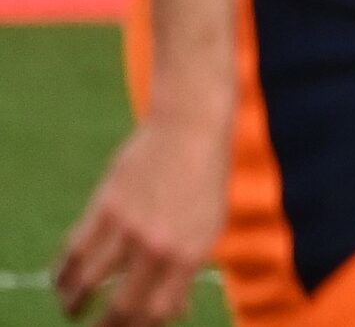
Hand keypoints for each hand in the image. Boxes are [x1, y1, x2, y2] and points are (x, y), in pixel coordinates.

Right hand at [54, 115, 230, 325]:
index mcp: (191, 255)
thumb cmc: (203, 182)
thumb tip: (174, 312)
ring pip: (88, 283)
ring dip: (73, 304)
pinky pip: (75, 251)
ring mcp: (131, 228)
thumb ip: (189, 270)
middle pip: (123, 307)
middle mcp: (160, 247)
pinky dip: (62, 273)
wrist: (191, 131)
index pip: (158, 312)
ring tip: (72, 310)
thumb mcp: (209, 227)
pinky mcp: (106, 208)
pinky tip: (61, 282)